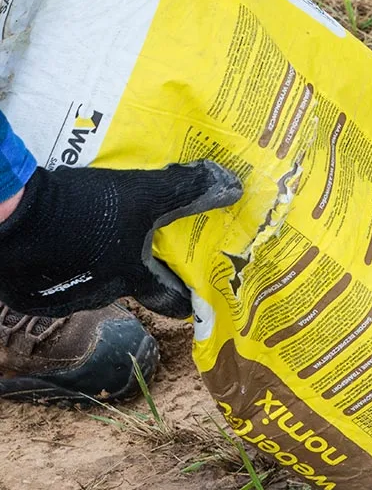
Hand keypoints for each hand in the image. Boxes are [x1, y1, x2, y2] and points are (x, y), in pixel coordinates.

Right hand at [0, 161, 241, 317]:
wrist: (7, 217)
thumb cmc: (83, 211)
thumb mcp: (141, 194)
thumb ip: (184, 191)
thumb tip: (231, 186)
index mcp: (133, 280)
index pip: (172, 302)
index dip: (187, 295)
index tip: (196, 284)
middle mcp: (102, 296)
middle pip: (131, 285)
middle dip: (139, 266)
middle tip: (145, 241)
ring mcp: (64, 296)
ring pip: (92, 281)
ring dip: (99, 261)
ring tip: (101, 232)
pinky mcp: (32, 291)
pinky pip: (57, 279)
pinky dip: (65, 261)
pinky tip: (63, 236)